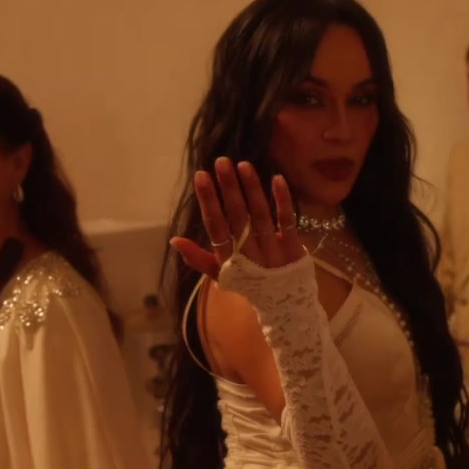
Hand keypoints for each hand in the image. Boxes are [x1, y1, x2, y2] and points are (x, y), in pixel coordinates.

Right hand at [170, 157, 304, 279]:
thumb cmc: (249, 283)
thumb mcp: (221, 274)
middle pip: (238, 217)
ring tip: (243, 165)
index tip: (201, 176)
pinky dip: (283, 200)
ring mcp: (273, 250)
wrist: (285, 306)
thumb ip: (198, 258)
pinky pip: (288, 221)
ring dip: (252, 189)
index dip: (208, 202)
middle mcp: (250, 254)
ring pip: (261, 216)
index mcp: (229, 259)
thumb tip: (174, 239)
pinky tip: (277, 178)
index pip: (216, 226)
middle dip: (228, 188)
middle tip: (221, 161)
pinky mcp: (293, 247)